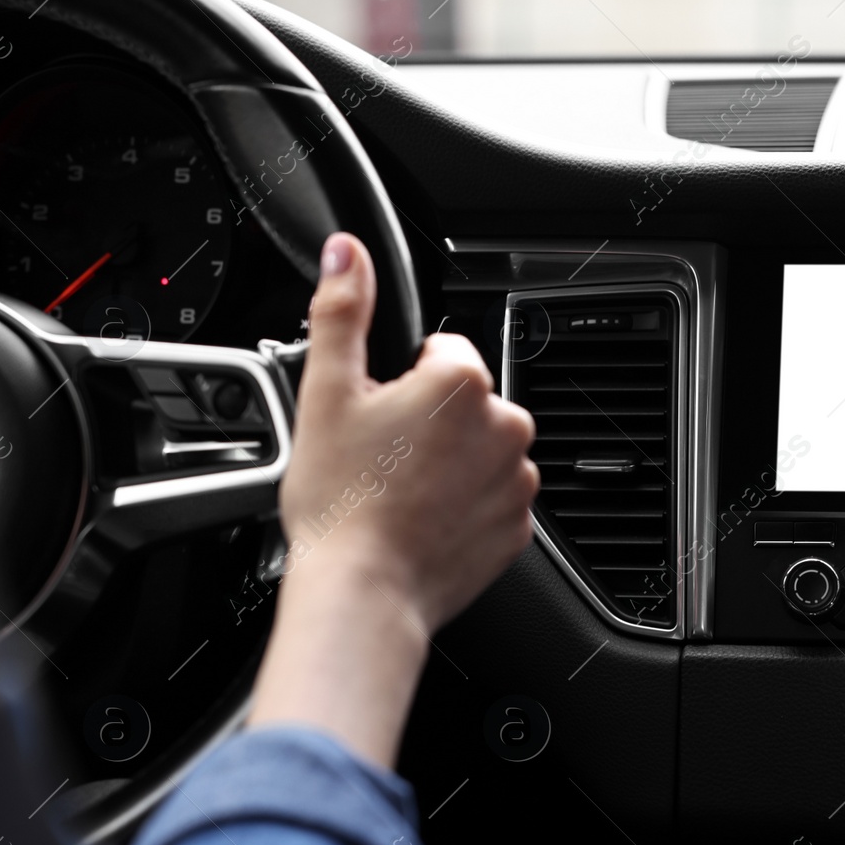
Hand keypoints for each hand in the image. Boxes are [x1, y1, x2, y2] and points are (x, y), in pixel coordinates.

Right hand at [247, 233, 537, 767]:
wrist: (364, 591)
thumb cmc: (341, 500)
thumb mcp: (326, 392)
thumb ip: (343, 312)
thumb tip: (348, 253)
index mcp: (464, 382)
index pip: (442, 352)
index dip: (402, 379)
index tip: (377, 415)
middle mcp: (506, 426)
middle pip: (465, 402)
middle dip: (430, 421)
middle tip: (382, 458)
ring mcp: (517, 480)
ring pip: (481, 450)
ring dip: (450, 463)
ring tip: (399, 493)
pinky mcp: (518, 527)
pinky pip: (492, 499)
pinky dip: (464, 506)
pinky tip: (423, 521)